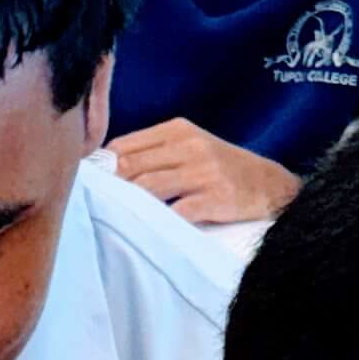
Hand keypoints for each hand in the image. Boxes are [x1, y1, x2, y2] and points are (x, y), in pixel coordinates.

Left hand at [108, 119, 301, 226]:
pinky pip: (175, 211)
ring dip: (126, 204)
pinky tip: (145, 229)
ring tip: (111, 218)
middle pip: (131, 165)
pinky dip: (156, 221)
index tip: (86, 185)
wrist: (272, 186)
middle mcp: (189, 146)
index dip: (101, 167)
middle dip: (108, 187)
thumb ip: (154, 154)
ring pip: (147, 186)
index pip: (124, 145)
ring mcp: (202, 172)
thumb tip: (107, 170)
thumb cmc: (223, 170)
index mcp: (177, 130)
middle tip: (90, 206)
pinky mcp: (214, 197)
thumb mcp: (190, 149)